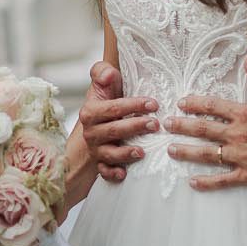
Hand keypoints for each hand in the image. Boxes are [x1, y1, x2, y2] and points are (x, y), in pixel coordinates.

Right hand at [79, 60, 159, 182]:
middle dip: (135, 127)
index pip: (113, 108)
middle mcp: (91, 131)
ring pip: (110, 153)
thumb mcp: (103, 83)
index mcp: (91, 111)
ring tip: (142, 151)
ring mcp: (96, 149)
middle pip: (113, 130)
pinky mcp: (100, 163)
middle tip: (156, 124)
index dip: (134, 105)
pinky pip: (104, 171)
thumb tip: (108, 74)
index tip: (154, 104)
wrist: (96, 124)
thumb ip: (101, 72)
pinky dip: (113, 173)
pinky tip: (124, 174)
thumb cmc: (106, 100)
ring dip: (126, 153)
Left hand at [164, 57, 246, 191]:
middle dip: (181, 126)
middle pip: (203, 130)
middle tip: (165, 125)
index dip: (194, 104)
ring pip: (207, 154)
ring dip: (186, 152)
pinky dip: (206, 183)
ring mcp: (241, 157)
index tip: (181, 103)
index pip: (213, 107)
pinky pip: (222, 180)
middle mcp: (239, 135)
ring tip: (171, 149)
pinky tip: (193, 183)